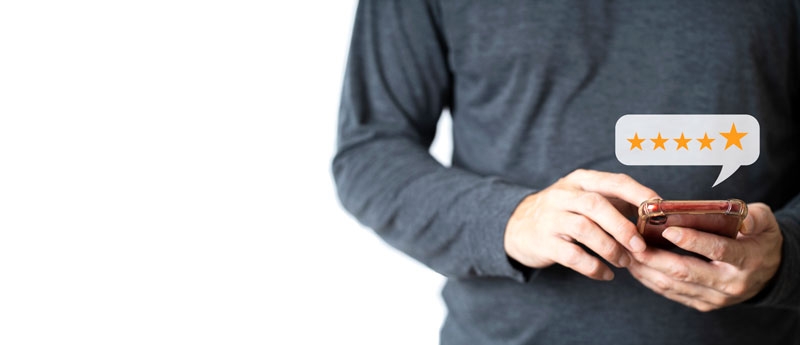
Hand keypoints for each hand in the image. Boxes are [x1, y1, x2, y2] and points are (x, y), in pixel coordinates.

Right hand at [504, 169, 658, 280]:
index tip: (659, 209)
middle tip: (640, 246)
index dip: (638, 194)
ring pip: (584, 228)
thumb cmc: (564, 213)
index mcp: (580, 180)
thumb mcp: (583, 198)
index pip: (613, 181)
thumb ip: (614, 204)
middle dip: (622, 226)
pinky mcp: (543, 242)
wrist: (517, 226)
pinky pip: (572, 255)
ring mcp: (550, 218)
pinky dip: (593, 267)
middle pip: (596, 205)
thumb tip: (656, 220)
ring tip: (624, 262)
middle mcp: (563, 195)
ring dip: (609, 248)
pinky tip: (606, 274)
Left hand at [627, 203, 782, 310]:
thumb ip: (754, 216)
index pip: (717, 250)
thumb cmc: (760, 238)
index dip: (692, 241)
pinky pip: (672, 293)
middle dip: (656, 257)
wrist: (769, 271)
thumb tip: (741, 219)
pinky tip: (637, 266)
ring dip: (647, 270)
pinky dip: (651, 280)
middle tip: (634, 243)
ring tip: (628, 252)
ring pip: (674, 285)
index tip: (668, 230)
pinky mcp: (703, 304)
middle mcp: (730, 283)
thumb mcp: (766, 221)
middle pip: (686, 272)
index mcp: (746, 259)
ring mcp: (716, 297)